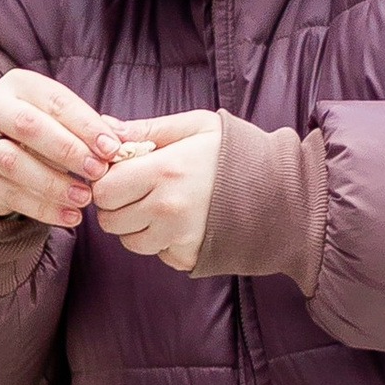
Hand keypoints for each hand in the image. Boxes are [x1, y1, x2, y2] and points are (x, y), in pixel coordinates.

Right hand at [0, 69, 124, 225]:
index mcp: (18, 83)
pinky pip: (6, 193)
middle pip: (29, 126)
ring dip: (52, 183)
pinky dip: (40, 207)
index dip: (86, 125)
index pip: (56, 101)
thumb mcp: (59, 123)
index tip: (112, 149)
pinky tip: (67, 216)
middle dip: (67, 151)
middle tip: (98, 172)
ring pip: (13, 162)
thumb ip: (87, 129)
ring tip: (83, 199)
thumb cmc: (35, 136)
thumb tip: (125, 139)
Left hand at [90, 110, 222, 272]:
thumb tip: (107, 129)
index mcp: (165, 171)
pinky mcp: (188, 257)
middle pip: (110, 220)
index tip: (123, 174)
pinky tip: (181, 223)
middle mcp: (167, 209)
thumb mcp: (196, 127)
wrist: (281, 190)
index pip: (104, 189)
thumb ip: (148, 128)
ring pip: (129, 242)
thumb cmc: (236, 153)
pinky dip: (161, 242)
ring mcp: (177, 237)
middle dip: (117, 206)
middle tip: (140, 191)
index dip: (108, 181)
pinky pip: (156, 254)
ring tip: (162, 205)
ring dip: (136, 226)